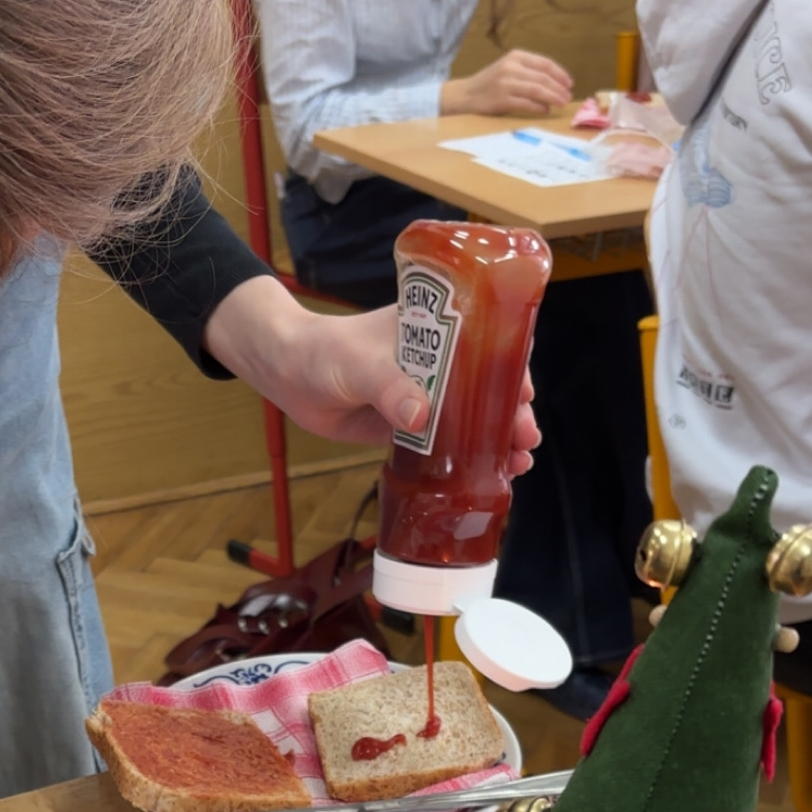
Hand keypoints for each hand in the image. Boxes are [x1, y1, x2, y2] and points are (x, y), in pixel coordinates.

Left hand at [201, 280, 538, 472]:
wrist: (286, 375)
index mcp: (436, 332)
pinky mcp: (408, 428)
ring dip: (497, 440)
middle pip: (487, 387)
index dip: (511, 367)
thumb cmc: (325, 351)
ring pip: (471, 420)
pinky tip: (485, 479)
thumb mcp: (360, 362)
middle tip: (525, 438)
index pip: (488, 343)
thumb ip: (389, 387)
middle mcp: (438, 364)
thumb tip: (421, 416)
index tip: (523, 393)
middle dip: (511, 413)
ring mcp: (425, 397)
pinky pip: (444, 444)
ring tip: (517, 463)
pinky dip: (466, 460)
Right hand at [443, 50, 573, 116]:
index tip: (569, 84)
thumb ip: (528, 72)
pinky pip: (526, 103)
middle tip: (568, 97)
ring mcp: (505, 83)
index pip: (544, 63)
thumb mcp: (508, 69)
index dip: (560, 74)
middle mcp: (511, 67)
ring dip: (553, 97)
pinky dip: (539, 107)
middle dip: (559, 88)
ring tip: (562, 103)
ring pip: (537, 89)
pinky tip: (546, 110)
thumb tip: (555, 84)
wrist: (465, 95)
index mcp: (515, 56)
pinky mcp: (501, 99)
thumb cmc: (490, 84)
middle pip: (543, 77)